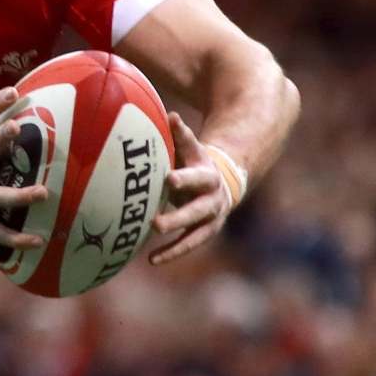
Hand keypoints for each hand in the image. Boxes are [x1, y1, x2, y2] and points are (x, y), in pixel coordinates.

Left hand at [149, 114, 235, 264]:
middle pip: (196, 211)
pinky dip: (171, 253)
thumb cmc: (196, 162)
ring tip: (154, 254)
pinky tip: (152, 260)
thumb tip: (169, 115)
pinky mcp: (204, 232)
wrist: (224, 182)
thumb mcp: (191, 148)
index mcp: (207, 176)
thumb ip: (180, 135)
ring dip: (175, 245)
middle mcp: (212, 200)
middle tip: (155, 223)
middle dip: (177, 218)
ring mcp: (210, 219)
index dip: (184, 178)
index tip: (168, 179)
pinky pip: (188, 245)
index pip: (195, 176)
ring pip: (194, 234)